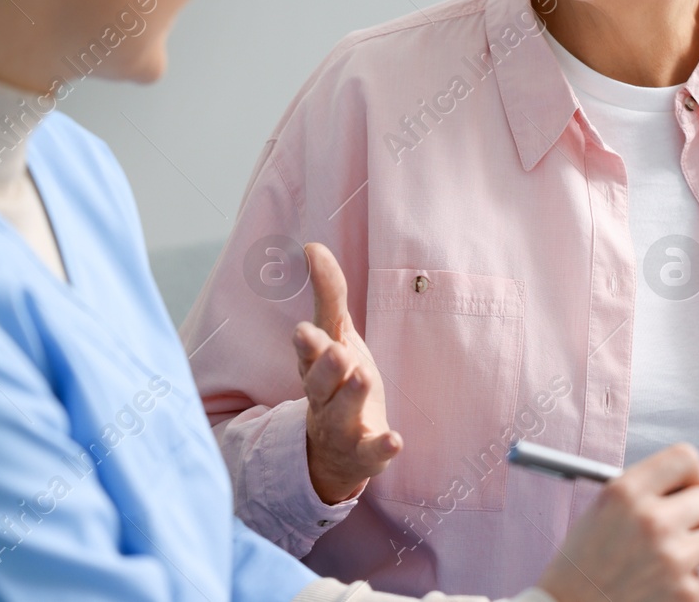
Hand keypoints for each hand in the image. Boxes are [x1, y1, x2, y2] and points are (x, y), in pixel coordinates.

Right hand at [293, 242, 401, 503]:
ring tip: (363, 377)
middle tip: (337, 352)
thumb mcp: (334, 336)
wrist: (333, 451)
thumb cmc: (336, 381)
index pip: (308, 353)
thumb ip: (328, 294)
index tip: (304, 331)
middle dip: (327, 368)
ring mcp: (342, 427)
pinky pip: (371, 452)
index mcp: (315, 367)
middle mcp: (324, 397)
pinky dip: (382, 447)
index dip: (307, 344)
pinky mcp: (364, 452)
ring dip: (353, 397)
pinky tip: (394, 440)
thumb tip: (313, 246)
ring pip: (342, 415)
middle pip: (320, 384)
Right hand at [536, 444, 698, 601]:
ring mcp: (671, 558)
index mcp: (626, 491)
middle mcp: (651, 520)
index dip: (695, 473)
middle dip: (698, 513)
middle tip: (676, 528)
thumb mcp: (604, 506)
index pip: (685, 458)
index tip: (693, 486)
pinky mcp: (685, 593)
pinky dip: (687, 581)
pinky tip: (660, 583)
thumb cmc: (582, 563)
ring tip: (671, 556)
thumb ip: (649, 488)